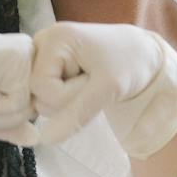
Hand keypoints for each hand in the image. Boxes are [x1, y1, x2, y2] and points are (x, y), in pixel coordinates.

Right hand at [30, 22, 176, 157]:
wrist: (140, 54)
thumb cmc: (129, 63)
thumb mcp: (108, 88)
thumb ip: (77, 112)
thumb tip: (46, 139)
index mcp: (54, 38)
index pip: (40, 87)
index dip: (65, 97)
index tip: (92, 81)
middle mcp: (42, 41)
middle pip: (36, 93)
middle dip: (65, 99)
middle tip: (90, 82)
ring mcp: (43, 53)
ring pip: (39, 97)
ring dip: (66, 100)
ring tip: (87, 81)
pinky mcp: (48, 65)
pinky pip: (45, 95)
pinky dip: (64, 98)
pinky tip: (79, 86)